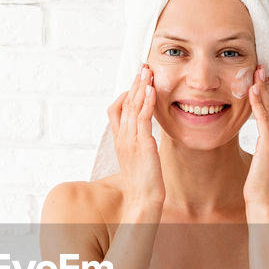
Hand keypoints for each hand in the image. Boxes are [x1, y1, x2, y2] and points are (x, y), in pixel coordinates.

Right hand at [106, 64, 164, 208]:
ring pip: (131, 107)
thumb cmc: (143, 184)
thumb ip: (140, 144)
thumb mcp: (139, 160)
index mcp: (119, 141)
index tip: (136, 81)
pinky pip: (142, 118)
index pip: (116, 110)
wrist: (143, 201)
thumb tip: (146, 136)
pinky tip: (151, 90)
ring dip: (140, 87)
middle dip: (134, 83)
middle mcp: (121, 138)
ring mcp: (129, 141)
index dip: (125, 93)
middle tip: (142, 67)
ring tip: (147, 71)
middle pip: (124, 104)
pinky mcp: (141, 145)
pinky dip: (146, 102)